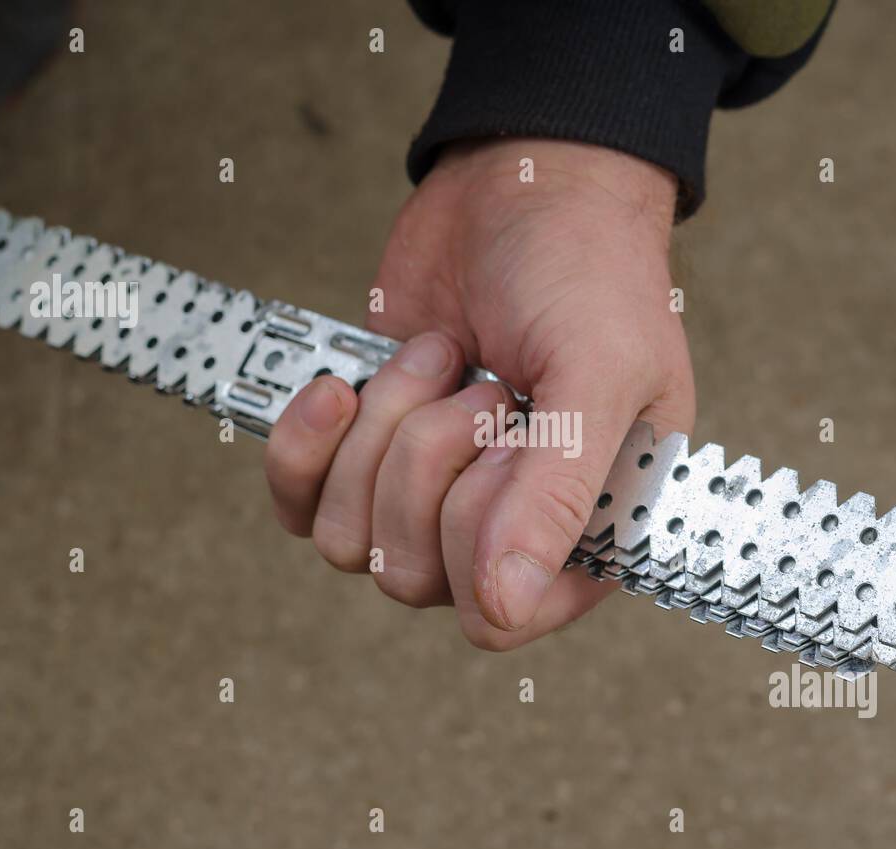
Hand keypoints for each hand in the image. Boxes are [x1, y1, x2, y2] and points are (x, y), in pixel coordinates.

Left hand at [264, 138, 695, 648]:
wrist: (520, 184)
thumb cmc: (587, 272)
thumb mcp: (596, 373)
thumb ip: (557, 493)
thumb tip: (501, 608)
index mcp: (585, 532)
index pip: (498, 617)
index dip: (480, 533)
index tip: (511, 443)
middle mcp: (506, 532)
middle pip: (410, 577)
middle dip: (426, 462)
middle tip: (479, 384)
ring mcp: (429, 497)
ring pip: (348, 541)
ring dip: (380, 435)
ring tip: (438, 359)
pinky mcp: (365, 455)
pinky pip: (300, 503)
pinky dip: (305, 445)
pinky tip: (339, 386)